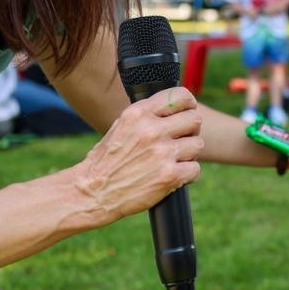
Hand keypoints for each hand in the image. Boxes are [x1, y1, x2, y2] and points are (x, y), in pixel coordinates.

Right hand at [67, 88, 203, 225]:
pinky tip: (172, 177)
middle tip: (179, 141)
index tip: (186, 112)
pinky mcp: (169, 175)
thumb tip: (174, 107)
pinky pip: (195, 168)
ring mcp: (162, 153)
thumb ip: (146, 115)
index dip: (188, 105)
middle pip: (194, 119)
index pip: (180, 96)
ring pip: (197, 144)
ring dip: (188, 154)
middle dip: (190, 131)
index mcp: (138, 114)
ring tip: (171, 161)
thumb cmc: (106, 161)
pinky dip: (187, 175)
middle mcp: (151, 130)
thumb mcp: (121, 127)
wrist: (91, 193)